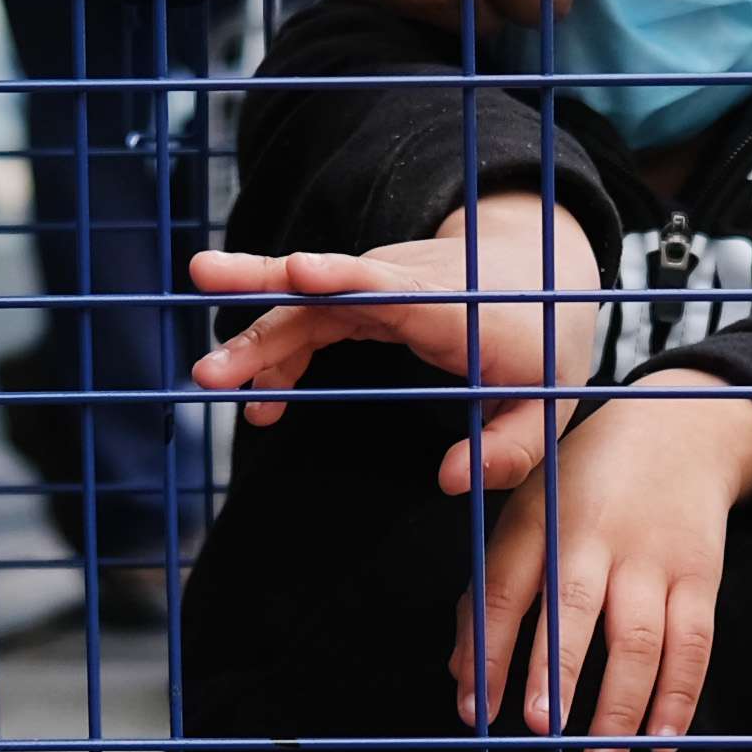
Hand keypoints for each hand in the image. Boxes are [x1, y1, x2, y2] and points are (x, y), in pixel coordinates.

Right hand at [186, 194, 599, 481]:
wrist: (538, 273)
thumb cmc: (542, 345)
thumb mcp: (547, 403)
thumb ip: (510, 447)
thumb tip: (452, 479)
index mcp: (451, 306)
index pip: (391, 286)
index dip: (343, 277)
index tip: (300, 272)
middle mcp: (402, 282)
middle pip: (325, 288)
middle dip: (265, 304)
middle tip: (204, 321)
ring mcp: (374, 283)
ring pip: (303, 302)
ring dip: (255, 341)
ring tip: (208, 383)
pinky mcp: (358, 295)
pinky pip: (308, 318)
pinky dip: (277, 354)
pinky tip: (257, 401)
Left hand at [455, 372, 751, 751]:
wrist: (680, 429)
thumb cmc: (583, 489)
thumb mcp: (528, 512)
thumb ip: (492, 591)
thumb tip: (463, 676)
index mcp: (540, 519)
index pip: (506, 588)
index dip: (488, 651)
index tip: (475, 711)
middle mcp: (596, 536)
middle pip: (574, 608)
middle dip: (554, 670)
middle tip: (538, 729)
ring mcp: (653, 556)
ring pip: (639, 639)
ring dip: (620, 708)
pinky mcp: (700, 575)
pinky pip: (694, 644)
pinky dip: (678, 698)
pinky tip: (660, 742)